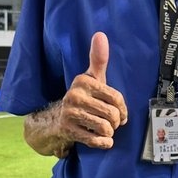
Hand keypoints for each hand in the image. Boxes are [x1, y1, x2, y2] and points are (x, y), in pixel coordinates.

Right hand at [57, 32, 127, 151]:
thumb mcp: (91, 79)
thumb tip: (100, 34)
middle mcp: (75, 95)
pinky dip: (103, 143)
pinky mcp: (68, 130)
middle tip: (111, 123)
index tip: (120, 113)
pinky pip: (96, 140)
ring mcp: (70, 113)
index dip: (123, 109)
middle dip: (116, 122)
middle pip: (112, 114)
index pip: (116, 98)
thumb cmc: (82, 98)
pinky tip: (100, 139)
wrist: (54, 121)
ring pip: (106, 128)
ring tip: (103, 129)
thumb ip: (98, 59)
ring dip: (109, 132)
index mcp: (83, 81)